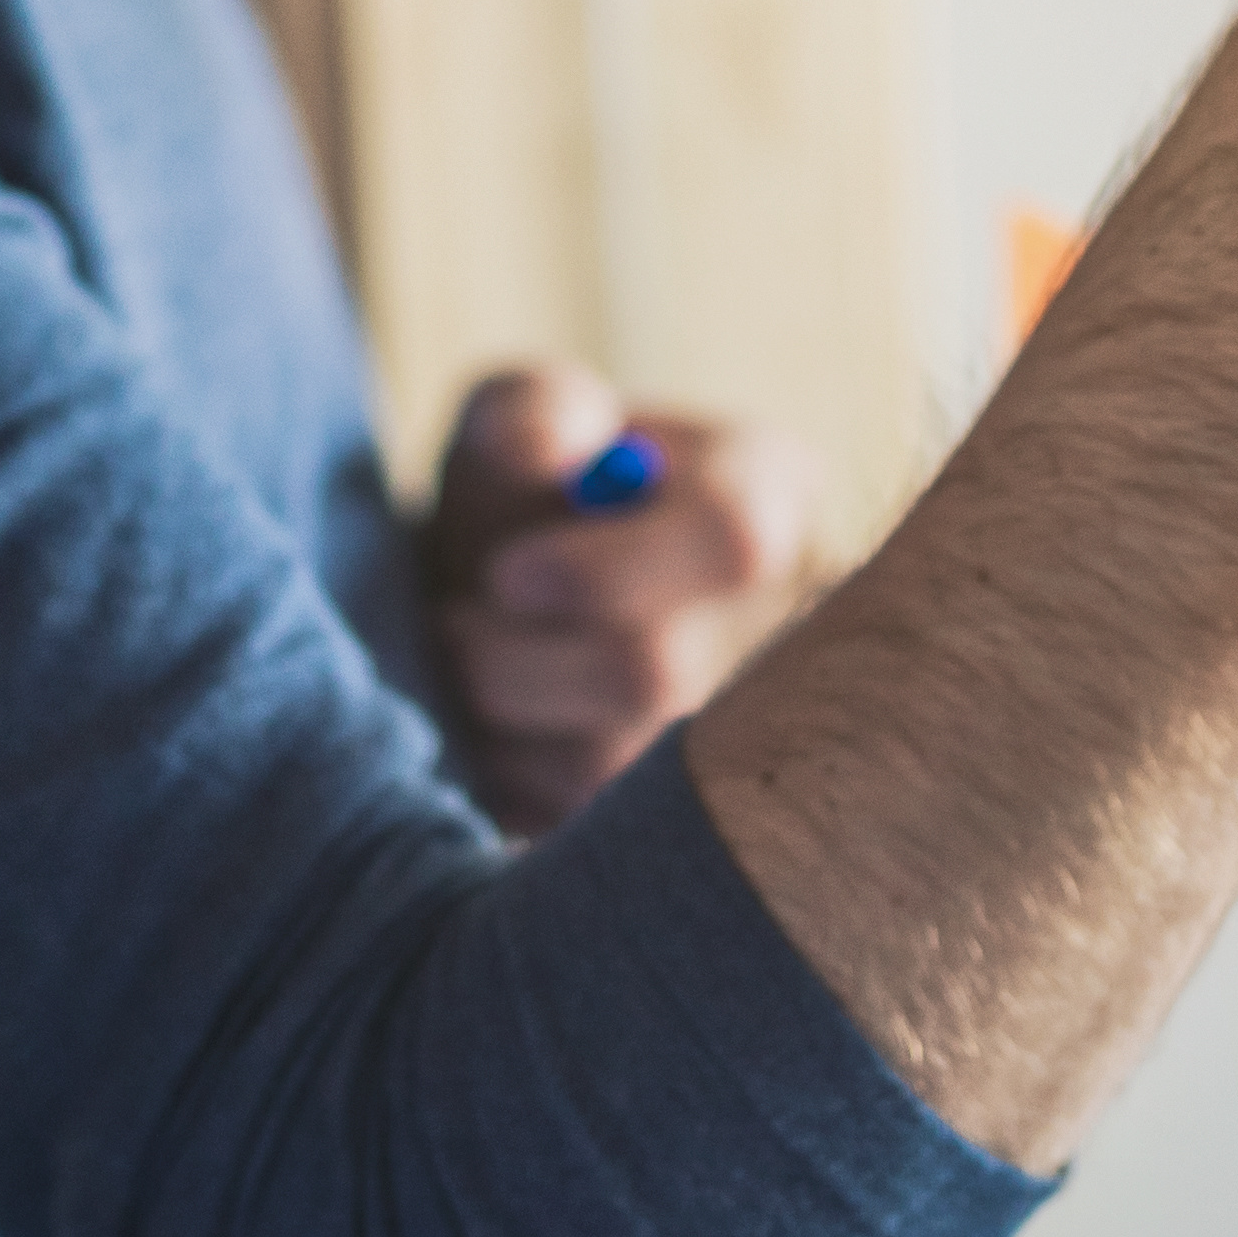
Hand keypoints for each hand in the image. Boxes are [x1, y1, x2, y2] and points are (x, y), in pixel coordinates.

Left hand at [419, 362, 825, 834]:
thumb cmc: (522, 490)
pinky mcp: (678, 827)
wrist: (498, 601)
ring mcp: (743, 736)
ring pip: (607, 763)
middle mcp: (784, 621)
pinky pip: (574, 824)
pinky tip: (497, 726)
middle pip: (658, 674)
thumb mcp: (520, 413)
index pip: (734, 538)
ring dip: (501, 714)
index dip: (608, 569)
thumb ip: (536, 409)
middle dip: (520, 658)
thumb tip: (545, 454)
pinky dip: (507, 773)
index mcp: (766, 494)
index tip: (506, 575)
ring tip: (469, 662)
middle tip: (452, 626)